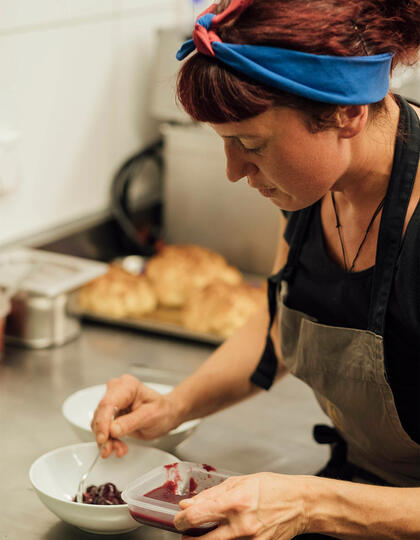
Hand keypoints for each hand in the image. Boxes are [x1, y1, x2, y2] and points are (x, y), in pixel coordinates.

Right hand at [91, 374, 179, 457]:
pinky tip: (118, 446)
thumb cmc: (162, 411)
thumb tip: (112, 430)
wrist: (166, 415)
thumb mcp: (150, 416)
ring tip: (119, 449)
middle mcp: (116, 391)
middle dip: (105, 434)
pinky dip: (109, 440)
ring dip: (107, 440)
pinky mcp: (110, 414)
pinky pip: (103, 428)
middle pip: (101, 413)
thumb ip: (130, 422)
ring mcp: (112, 402)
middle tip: (111, 449)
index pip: (108, 403)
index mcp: (127, 386)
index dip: (103, 422)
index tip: (103, 438)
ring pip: (99, 423)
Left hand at [174, 472, 310, 539]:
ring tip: (205, 534)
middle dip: (189, 538)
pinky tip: (226, 536)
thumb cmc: (273, 488)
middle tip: (187, 532)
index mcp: (235, 502)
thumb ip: (212, 494)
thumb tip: (189, 504)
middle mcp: (241, 525)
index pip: (197, 516)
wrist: (301, 504)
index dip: (181, 520)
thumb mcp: (240, 482)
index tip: (179, 519)